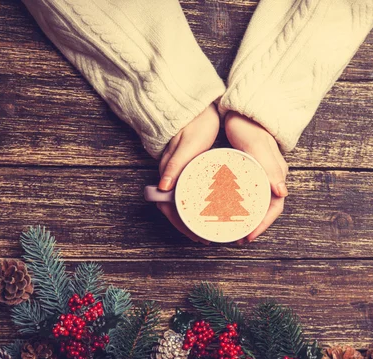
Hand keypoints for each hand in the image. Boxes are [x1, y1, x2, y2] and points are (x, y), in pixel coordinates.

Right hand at [157, 104, 219, 243]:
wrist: (196, 106)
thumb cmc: (194, 124)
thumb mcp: (187, 145)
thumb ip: (174, 166)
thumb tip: (162, 188)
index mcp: (169, 172)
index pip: (169, 207)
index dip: (181, 224)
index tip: (195, 236)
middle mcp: (170, 175)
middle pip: (175, 209)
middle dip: (189, 226)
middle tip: (206, 238)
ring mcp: (178, 173)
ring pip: (182, 203)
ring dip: (193, 218)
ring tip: (208, 229)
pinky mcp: (186, 169)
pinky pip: (189, 193)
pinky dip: (197, 205)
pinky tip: (209, 210)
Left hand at [224, 111, 288, 243]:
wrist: (240, 109)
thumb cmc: (249, 126)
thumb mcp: (258, 147)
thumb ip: (271, 168)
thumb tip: (282, 193)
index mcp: (276, 174)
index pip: (274, 207)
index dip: (263, 224)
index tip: (249, 236)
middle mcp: (269, 177)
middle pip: (265, 209)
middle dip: (253, 226)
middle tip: (237, 239)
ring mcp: (258, 174)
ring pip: (254, 203)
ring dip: (245, 218)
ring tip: (231, 229)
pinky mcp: (245, 170)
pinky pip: (244, 193)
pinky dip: (236, 206)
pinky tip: (225, 211)